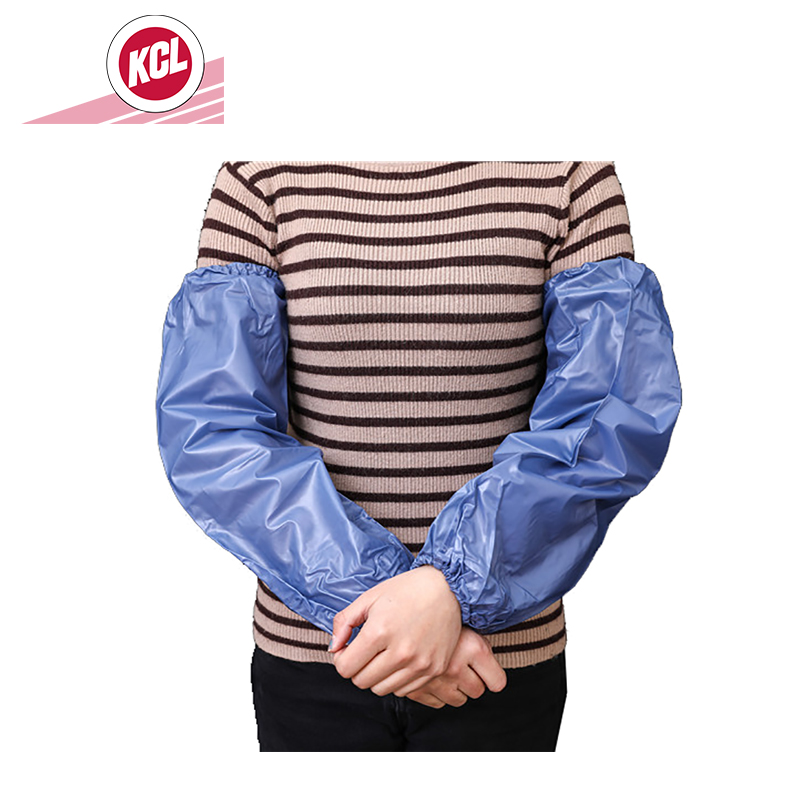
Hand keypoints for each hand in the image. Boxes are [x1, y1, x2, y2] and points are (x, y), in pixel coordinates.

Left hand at [329, 566, 462, 695]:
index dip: (341, 658)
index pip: (345, 668)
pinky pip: (404, 690)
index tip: (348, 647)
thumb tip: (333, 648)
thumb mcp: (369, 597)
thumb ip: (344, 622)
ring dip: (376, 675)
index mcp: (379, 632)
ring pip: (381, 689)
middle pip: (361, 682)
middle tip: (365, 650)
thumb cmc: (407, 589)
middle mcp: (400, 652)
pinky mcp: (434, 670)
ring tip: (383, 654)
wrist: (448, 587)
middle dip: (357, 667)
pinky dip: (396, 679)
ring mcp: (420, 664)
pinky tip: (400, 659)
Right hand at [401, 627, 507, 708]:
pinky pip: (437, 703)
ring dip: (455, 689)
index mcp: (473, 648)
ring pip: (458, 700)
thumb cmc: (440, 617)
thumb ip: (483, 651)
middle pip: (477, 691)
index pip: (497, 683)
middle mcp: (455, 666)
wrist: (406, 613)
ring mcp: (435, 680)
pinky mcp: (416, 689)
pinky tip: (435, 676)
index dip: (492, 676)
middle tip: (463, 665)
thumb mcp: (467, 626)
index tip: (486, 671)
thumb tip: (494, 678)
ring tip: (448, 670)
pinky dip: (437, 693)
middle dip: (472, 681)